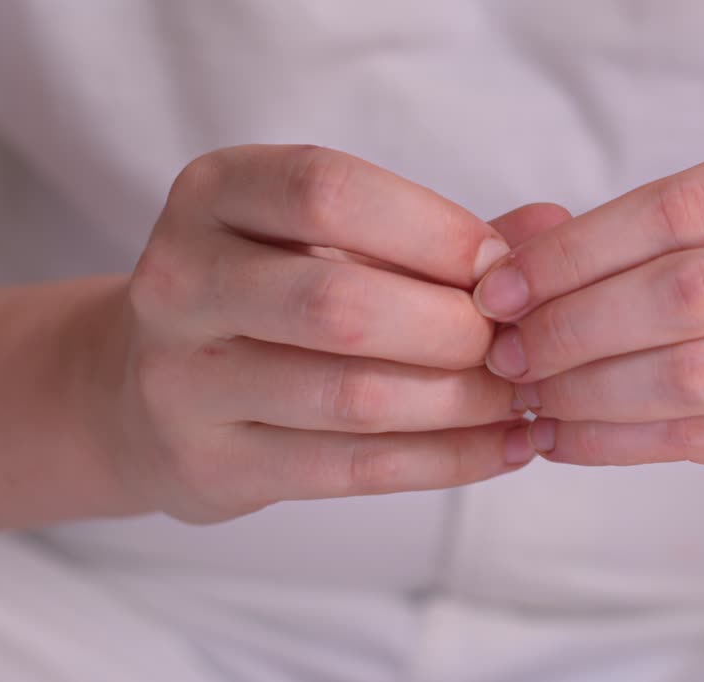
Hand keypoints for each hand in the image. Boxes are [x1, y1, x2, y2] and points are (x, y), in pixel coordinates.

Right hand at [102, 145, 567, 522]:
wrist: (149, 394)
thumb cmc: (270, 297)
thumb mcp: (329, 240)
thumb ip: (435, 232)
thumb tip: (555, 227)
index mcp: (212, 194)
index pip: (327, 192)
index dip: (434, 230)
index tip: (500, 265)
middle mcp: (180, 279)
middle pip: (340, 304)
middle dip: (454, 328)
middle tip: (515, 344)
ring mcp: (182, 379)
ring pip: (352, 396)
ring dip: (462, 401)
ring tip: (523, 397)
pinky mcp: (209, 465)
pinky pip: (352, 468)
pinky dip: (449, 460)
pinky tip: (506, 447)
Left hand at [472, 141, 703, 523]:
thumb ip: (619, 237)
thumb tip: (503, 249)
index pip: (675, 208)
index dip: (572, 252)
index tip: (498, 290)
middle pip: (684, 289)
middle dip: (573, 326)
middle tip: (507, 354)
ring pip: (692, 373)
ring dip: (589, 391)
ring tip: (530, 399)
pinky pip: (700, 440)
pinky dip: (616, 442)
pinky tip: (565, 441)